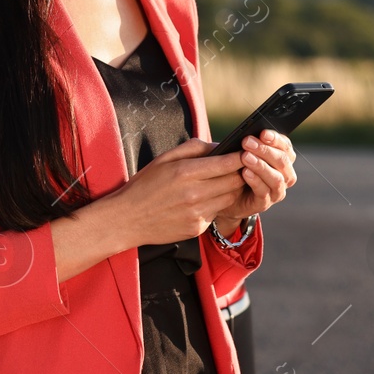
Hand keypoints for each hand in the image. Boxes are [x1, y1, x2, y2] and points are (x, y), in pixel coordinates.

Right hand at [99, 138, 246, 249]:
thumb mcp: (165, 159)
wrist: (128, 219)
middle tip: (237, 168)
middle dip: (239, 173)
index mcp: (186, 172)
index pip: (227, 164)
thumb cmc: (145, 185)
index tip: (245, 153)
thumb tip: (219, 146)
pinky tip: (202, 201)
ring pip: (230, 198)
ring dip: (229, 190)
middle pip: (235, 182)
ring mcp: (197, 213)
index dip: (240, 157)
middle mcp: (194, 194)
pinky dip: (215, 205)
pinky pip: (216, 213)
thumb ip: (194, 148)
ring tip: (219, 183)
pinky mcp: (197, 228)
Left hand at [214, 129, 295, 225]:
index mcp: (283, 159)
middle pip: (282, 161)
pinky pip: (264, 192)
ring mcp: (277, 191)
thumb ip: (250, 145)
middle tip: (247, 141)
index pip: (285, 146)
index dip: (275, 139)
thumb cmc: (236, 169)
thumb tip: (248, 135)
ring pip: (276, 178)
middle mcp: (285, 175)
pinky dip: (255, 181)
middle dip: (264, 150)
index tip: (263, 132)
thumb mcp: (243, 154)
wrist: (225, 196)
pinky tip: (245, 173)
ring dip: (261, 165)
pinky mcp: (265, 203)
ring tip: (245, 157)